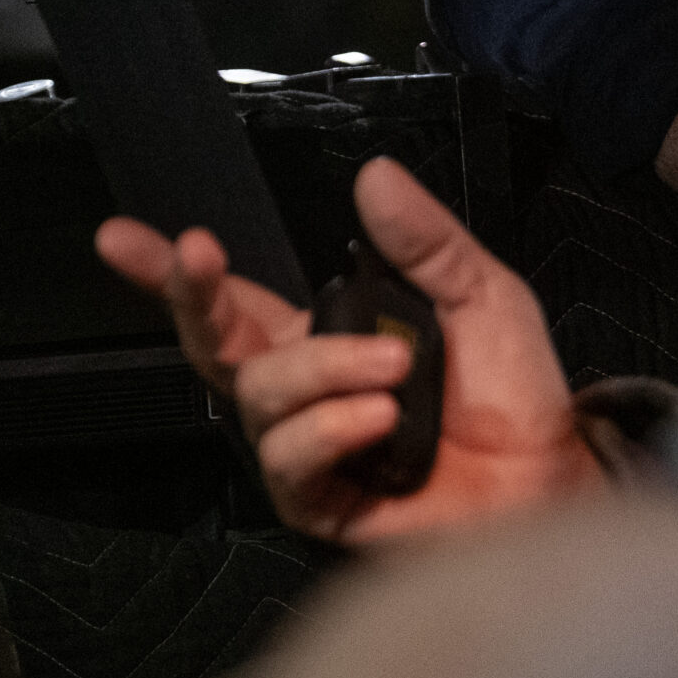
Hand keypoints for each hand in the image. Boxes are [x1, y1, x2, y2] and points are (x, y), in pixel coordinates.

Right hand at [97, 159, 604, 544]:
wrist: (554, 472)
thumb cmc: (515, 392)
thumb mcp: (481, 295)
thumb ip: (425, 241)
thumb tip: (374, 174)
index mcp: (329, 337)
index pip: (235, 302)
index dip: (176, 275)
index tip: (123, 238)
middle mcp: (305, 392)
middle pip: (214, 346)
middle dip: (195, 296)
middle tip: (198, 255)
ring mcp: (309, 450)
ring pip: (259, 397)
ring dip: (322, 369)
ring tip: (395, 367)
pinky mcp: (324, 504)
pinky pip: (291, 462)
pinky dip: (330, 429)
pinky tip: (378, 418)